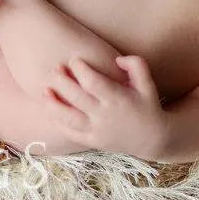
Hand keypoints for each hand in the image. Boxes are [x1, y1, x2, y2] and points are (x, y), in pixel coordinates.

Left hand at [44, 55, 167, 159]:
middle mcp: (105, 115)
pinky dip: (57, 122)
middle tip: (55, 69)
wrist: (152, 139)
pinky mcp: (92, 141)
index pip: (93, 82)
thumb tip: (116, 58)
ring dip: (54, 104)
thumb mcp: (148, 84)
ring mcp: (97, 130)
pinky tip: (49, 109)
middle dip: (63, 82)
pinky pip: (70, 133)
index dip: (81, 69)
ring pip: (69, 118)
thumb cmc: (148, 106)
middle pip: (77, 98)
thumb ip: (136, 65)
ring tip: (45, 90)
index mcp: (118, 99)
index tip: (74, 60)